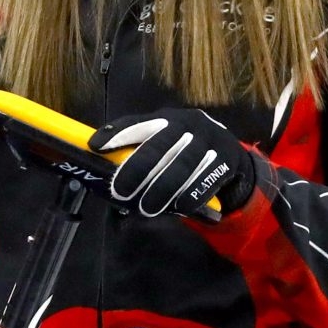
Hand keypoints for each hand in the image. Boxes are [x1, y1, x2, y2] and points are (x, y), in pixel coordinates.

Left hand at [91, 108, 260, 219]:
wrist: (232, 155)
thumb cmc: (186, 150)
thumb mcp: (166, 141)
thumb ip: (140, 148)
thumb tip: (105, 164)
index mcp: (167, 119)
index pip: (138, 124)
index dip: (117, 134)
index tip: (96, 146)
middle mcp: (188, 125)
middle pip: (159, 147)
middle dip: (137, 170)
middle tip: (120, 191)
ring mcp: (209, 141)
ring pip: (182, 166)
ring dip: (162, 190)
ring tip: (146, 208)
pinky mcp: (226, 159)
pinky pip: (207, 180)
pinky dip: (191, 195)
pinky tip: (179, 208)